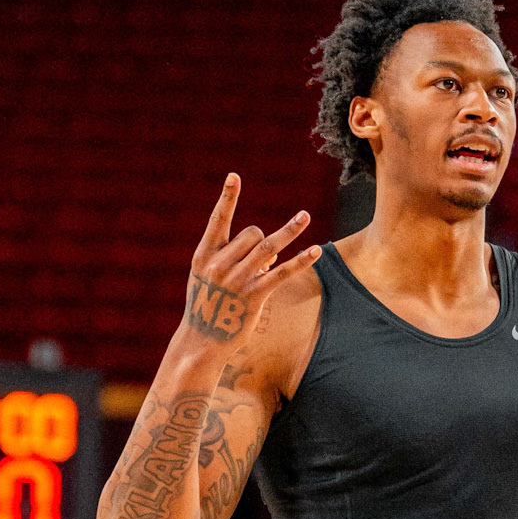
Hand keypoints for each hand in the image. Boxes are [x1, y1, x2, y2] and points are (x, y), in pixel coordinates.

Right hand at [182, 175, 319, 351]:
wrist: (201, 342)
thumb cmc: (206, 308)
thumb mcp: (207, 279)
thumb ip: (232, 260)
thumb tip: (269, 253)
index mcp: (204, 256)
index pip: (217, 219)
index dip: (227, 197)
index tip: (234, 176)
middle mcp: (219, 264)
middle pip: (251, 234)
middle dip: (262, 239)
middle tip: (260, 262)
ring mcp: (237, 280)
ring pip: (268, 247)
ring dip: (289, 230)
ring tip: (305, 216)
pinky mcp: (255, 296)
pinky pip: (283, 273)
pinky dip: (301, 261)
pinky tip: (316, 251)